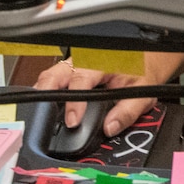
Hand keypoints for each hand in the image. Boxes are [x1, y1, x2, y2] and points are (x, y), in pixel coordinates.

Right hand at [32, 58, 151, 137]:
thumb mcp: (144, 90)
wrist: (145, 55)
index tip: (72, 120)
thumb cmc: (142, 70)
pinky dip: (46, 89)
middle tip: (42, 114)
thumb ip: (128, 111)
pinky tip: (44, 103)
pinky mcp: (71, 67)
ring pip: (51, 73)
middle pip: (56, 72)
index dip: (74, 102)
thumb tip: (111, 127)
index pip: (81, 79)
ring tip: (39, 111)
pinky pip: (54, 75)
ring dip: (43, 90)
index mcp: (103, 61)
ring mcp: (76, 61)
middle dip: (45, 92)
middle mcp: (86, 58)